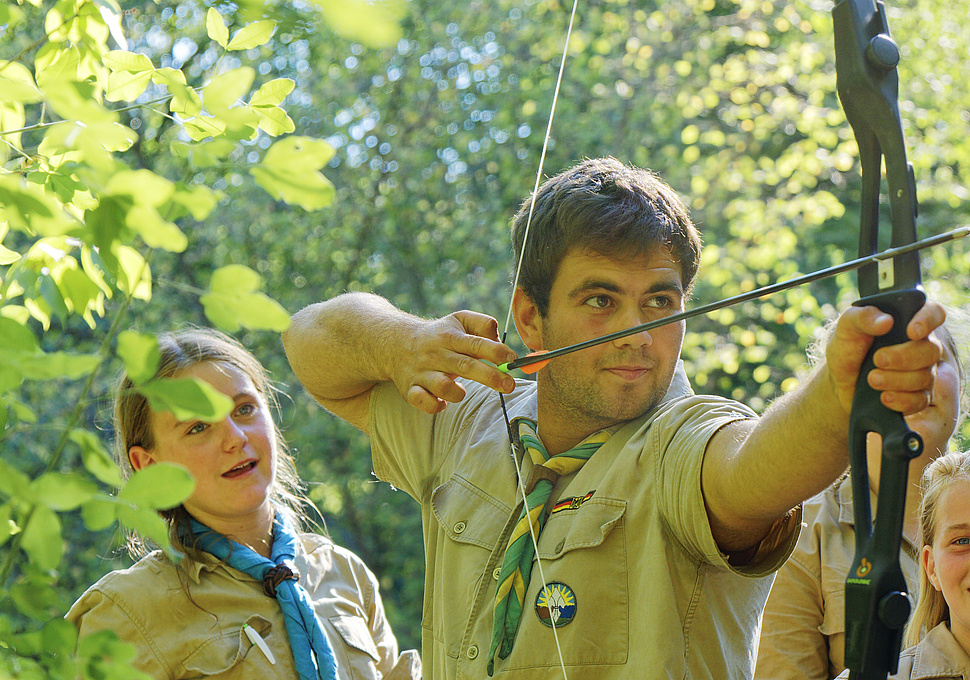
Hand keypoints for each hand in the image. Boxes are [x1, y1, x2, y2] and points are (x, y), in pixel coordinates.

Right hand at [392, 310, 516, 414]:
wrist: (396, 343)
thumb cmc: (439, 334)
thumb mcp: (459, 320)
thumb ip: (482, 324)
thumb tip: (500, 342)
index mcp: (450, 337)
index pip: (476, 343)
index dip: (496, 352)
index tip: (512, 359)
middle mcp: (437, 354)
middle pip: (465, 366)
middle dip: (490, 377)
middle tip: (509, 385)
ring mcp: (423, 373)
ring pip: (442, 386)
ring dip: (458, 393)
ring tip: (461, 391)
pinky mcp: (410, 389)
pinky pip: (422, 402)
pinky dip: (434, 405)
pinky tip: (442, 402)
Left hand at [825, 300, 944, 415]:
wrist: (838, 380)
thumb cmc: (847, 347)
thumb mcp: (847, 328)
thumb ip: (862, 317)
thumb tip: (886, 321)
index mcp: (908, 322)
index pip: (934, 313)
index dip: (928, 320)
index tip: (911, 332)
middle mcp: (921, 346)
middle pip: (931, 351)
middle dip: (903, 357)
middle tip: (877, 359)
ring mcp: (922, 372)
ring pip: (925, 377)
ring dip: (896, 380)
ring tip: (871, 379)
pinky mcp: (916, 396)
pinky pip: (920, 400)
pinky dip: (901, 400)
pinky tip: (884, 397)